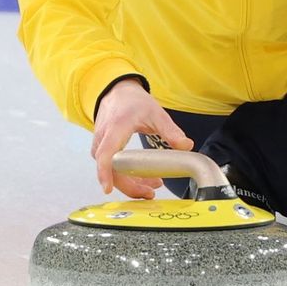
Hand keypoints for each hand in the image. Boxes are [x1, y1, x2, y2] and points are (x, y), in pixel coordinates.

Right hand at [90, 78, 193, 198]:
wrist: (118, 92)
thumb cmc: (133, 102)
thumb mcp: (156, 113)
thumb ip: (171, 130)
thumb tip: (186, 146)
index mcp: (116, 128)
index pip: (105, 154)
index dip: (105, 172)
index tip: (108, 188)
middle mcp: (103, 138)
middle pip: (109, 169)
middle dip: (129, 185)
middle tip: (150, 193)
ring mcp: (100, 144)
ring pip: (111, 170)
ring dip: (130, 181)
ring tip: (153, 186)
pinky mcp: (102, 149)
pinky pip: (112, 167)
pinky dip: (127, 175)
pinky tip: (143, 178)